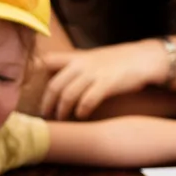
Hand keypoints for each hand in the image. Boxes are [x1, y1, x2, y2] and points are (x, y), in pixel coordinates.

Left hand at [40, 42, 165, 119]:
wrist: (145, 58)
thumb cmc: (118, 61)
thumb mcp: (93, 58)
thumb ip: (75, 66)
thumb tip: (59, 82)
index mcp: (76, 57)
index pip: (47, 61)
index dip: (35, 74)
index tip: (30, 89)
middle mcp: (82, 64)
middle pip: (54, 85)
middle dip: (47, 103)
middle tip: (46, 115)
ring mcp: (94, 73)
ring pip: (68, 94)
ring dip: (62, 110)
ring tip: (61, 118)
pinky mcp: (107, 83)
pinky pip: (88, 100)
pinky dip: (81, 111)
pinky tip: (81, 116)